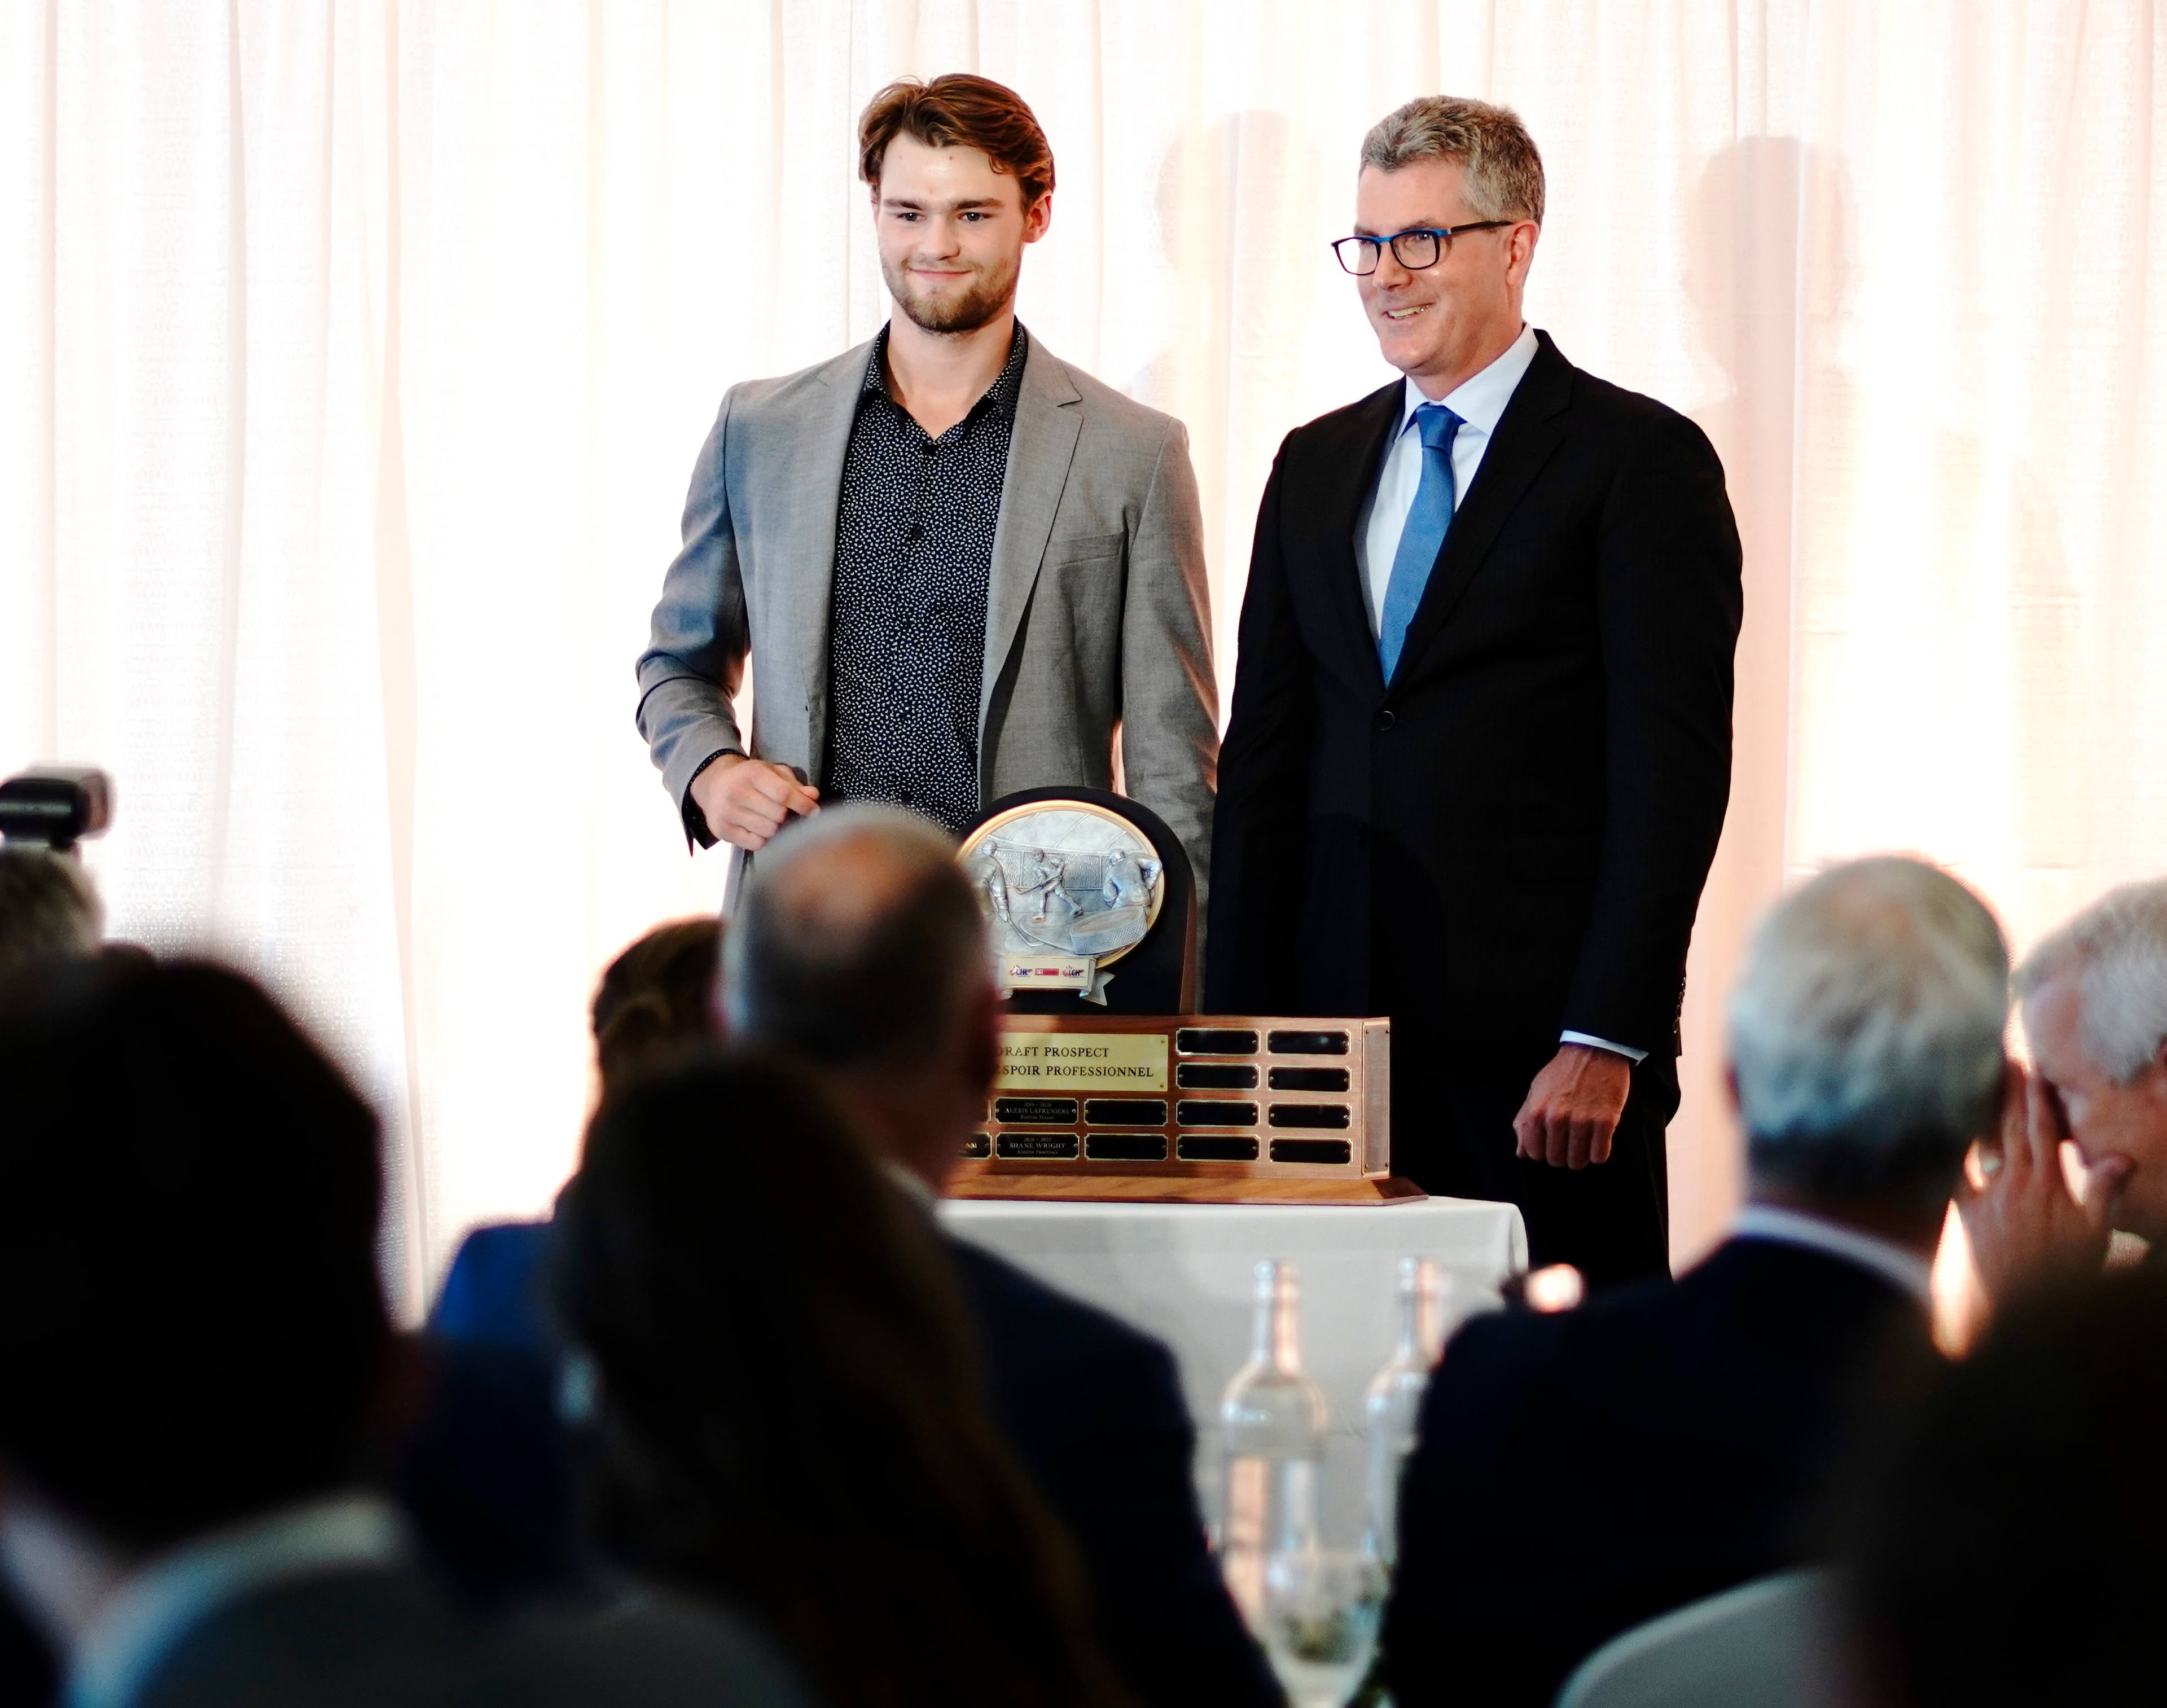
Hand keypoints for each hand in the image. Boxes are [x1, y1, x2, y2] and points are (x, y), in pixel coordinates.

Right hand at [691, 755, 819, 851]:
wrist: (714, 783)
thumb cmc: (749, 778)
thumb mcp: (772, 773)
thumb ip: (794, 785)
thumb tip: (813, 796)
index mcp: (752, 773)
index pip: (784, 794)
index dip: (803, 805)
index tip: (813, 811)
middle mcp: (736, 791)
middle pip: (778, 815)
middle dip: (785, 815)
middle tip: (779, 811)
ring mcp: (727, 812)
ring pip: (769, 831)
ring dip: (774, 828)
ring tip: (766, 818)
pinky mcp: (721, 829)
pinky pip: (755, 843)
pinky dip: (761, 838)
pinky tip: (755, 827)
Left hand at [1514, 1044, 1632, 1169]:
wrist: (1595, 1052)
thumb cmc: (1564, 1072)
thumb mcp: (1536, 1091)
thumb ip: (1525, 1122)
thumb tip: (1522, 1152)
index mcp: (1537, 1111)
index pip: (1534, 1153)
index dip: (1543, 1152)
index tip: (1551, 1144)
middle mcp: (1557, 1118)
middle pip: (1556, 1160)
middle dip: (1562, 1155)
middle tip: (1570, 1142)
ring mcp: (1582, 1120)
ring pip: (1577, 1162)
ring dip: (1581, 1157)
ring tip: (1583, 1142)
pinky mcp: (1605, 1121)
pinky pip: (1600, 1156)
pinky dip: (1599, 1154)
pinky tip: (1597, 1140)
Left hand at [1958, 1062, 2128, 1303]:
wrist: (2002, 1314)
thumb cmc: (2054, 1280)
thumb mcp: (2091, 1242)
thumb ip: (2102, 1197)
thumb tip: (2120, 1159)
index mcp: (2048, 1187)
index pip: (2042, 1129)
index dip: (2037, 1095)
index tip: (2032, 1064)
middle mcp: (2014, 1184)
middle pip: (2009, 1126)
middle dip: (2008, 1091)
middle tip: (2004, 1057)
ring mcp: (1985, 1197)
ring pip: (1983, 1144)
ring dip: (1981, 1114)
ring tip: (1978, 1084)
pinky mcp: (1962, 1213)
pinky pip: (1955, 1173)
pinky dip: (1953, 1152)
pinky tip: (1947, 1135)